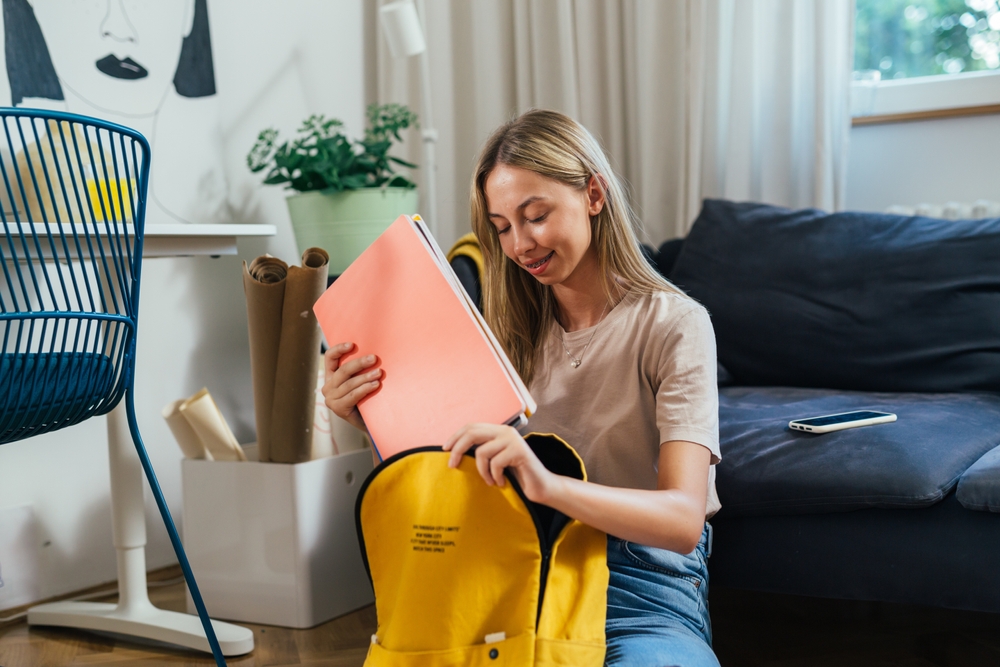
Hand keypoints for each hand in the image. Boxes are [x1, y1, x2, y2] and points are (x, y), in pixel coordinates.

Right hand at [322, 343, 380, 431]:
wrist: (369, 421)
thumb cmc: (366, 397)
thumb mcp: (361, 380)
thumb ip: (360, 369)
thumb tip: (373, 353)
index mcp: (331, 375)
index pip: (330, 358)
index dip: (339, 349)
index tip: (352, 345)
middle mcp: (328, 386)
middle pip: (342, 370)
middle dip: (359, 363)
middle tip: (374, 359)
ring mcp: (331, 399)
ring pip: (349, 383)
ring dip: (365, 377)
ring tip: (378, 373)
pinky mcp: (338, 409)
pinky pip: (352, 395)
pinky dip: (364, 389)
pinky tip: (375, 385)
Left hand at [442, 424, 558, 503]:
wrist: (541, 486)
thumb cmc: (516, 476)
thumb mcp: (496, 460)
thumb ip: (483, 451)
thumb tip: (454, 452)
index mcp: (499, 431)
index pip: (472, 426)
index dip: (456, 436)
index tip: (445, 449)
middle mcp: (506, 431)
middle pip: (473, 433)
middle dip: (458, 449)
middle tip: (451, 465)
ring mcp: (513, 440)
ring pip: (482, 452)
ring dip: (482, 471)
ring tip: (490, 481)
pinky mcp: (519, 451)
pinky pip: (495, 463)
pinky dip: (495, 477)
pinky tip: (501, 483)